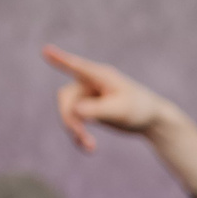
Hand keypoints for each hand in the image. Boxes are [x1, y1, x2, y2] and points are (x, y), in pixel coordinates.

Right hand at [43, 45, 173, 148]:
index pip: (77, 66)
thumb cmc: (140, 109)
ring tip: (90, 147)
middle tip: (81, 136)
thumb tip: (75, 110)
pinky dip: (78, 134)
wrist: (151, 119)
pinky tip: (88, 147)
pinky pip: (74, 120)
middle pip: (67, 98)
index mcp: (100, 76)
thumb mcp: (120, 111)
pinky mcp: (89, 109)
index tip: (45, 50)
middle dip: (70, 118)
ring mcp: (88, 96)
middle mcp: (90, 83)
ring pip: (69, 112)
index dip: (60, 59)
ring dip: (75, 130)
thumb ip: (97, 110)